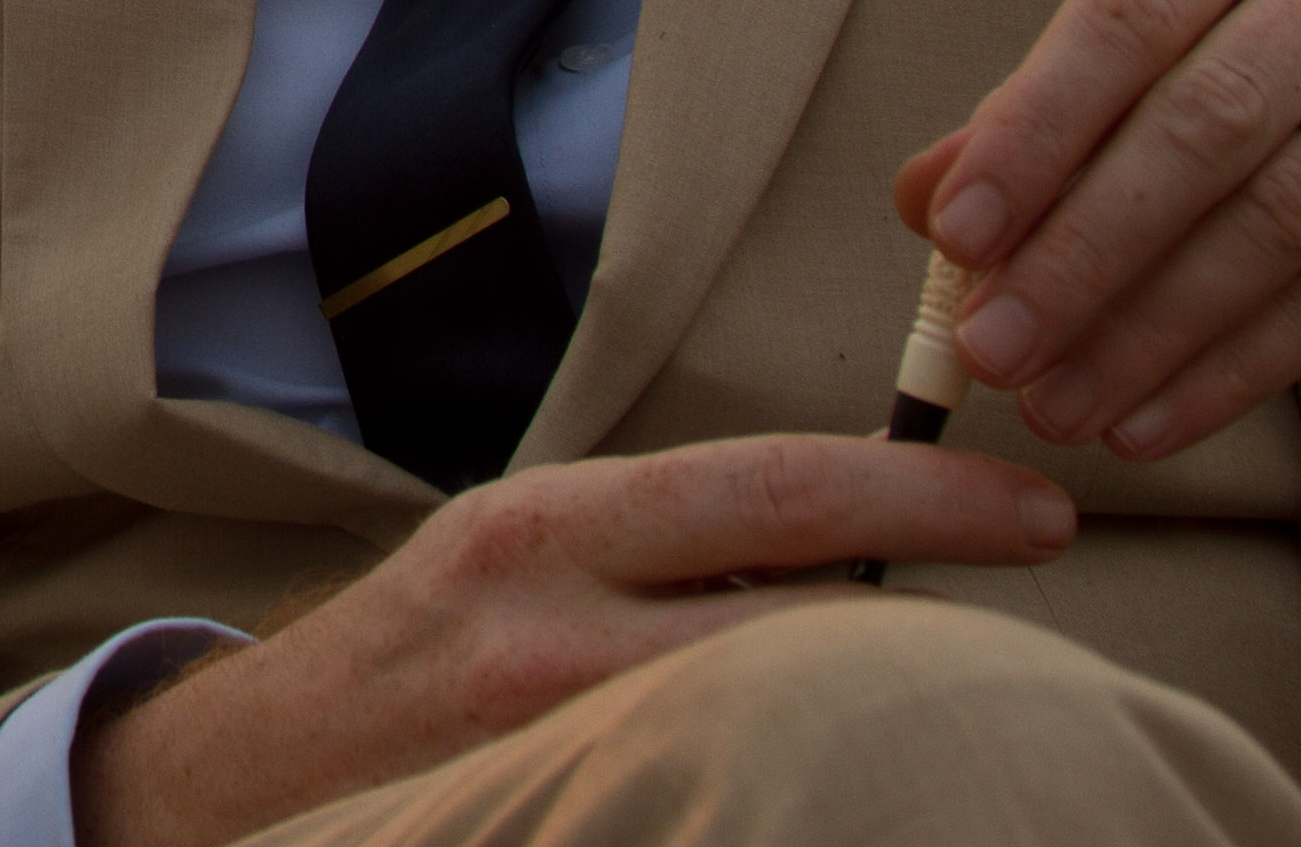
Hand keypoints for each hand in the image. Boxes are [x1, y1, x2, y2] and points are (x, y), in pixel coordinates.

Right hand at [72, 437, 1074, 846]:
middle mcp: (549, 621)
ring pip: (773, 702)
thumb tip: (844, 550)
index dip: (918, 494)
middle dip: (934, 579)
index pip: (769, 490)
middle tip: (1048, 554)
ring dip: (868, 689)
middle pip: (797, 602)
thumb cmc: (422, 662)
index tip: (1032, 506)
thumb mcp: (524, 559)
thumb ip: (656, 551)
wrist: (252, 782)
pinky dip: (786, 764)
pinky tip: (825, 762)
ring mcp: (553, 734)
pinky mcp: (551, 810)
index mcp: (549, 529)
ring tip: (950, 681)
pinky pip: (709, 781)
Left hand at [896, 0, 1300, 466]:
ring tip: (1055, 404)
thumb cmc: (1276, 43)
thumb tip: (922, 197)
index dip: (1034, 130)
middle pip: (1203, 125)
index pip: (1126, 13)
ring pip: (1273, 222)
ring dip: (1145, 332)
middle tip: (992, 350)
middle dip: (1081, 252)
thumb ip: (1047, 106)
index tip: (952, 234)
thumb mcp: (1173, 34)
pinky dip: (1231, 371)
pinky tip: (1148, 422)